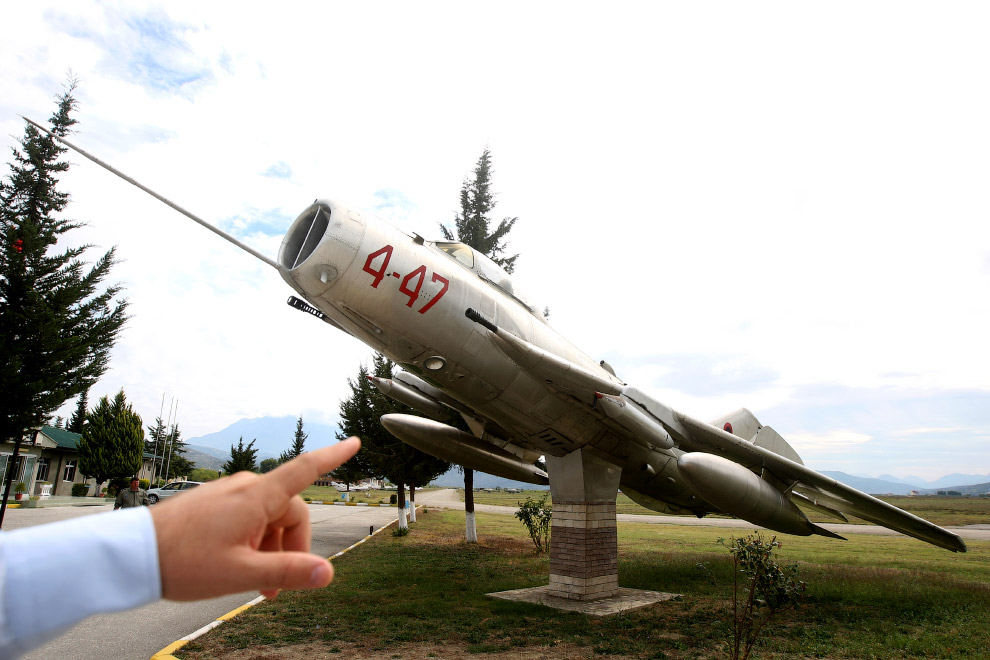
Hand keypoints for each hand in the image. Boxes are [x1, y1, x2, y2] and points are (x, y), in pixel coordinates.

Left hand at [151, 437, 360, 600]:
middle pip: (289, 511)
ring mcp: (227, 494)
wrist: (131, 554)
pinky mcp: (212, 504)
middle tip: (277, 587)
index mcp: (257, 497)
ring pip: (267, 518)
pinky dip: (252, 542)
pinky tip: (237, 567)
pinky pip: (246, 518)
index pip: (306, 469)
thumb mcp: (241, 573)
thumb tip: (328, 573)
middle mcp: (245, 488)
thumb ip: (287, 572)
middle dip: (291, 548)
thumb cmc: (182, 561)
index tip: (354, 442)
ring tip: (256, 584)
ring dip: (270, 549)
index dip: (334, 456)